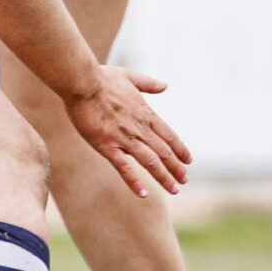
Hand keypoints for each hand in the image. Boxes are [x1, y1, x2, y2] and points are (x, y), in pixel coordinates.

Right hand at [64, 63, 190, 197]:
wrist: (82, 82)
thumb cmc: (102, 77)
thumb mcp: (130, 76)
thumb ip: (149, 83)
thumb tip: (165, 85)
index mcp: (145, 113)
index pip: (169, 135)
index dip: (180, 149)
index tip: (189, 161)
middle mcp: (139, 128)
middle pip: (164, 152)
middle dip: (176, 168)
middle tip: (184, 180)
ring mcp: (124, 138)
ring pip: (150, 162)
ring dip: (164, 177)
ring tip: (174, 189)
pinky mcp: (107, 146)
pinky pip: (124, 168)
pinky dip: (134, 181)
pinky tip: (143, 194)